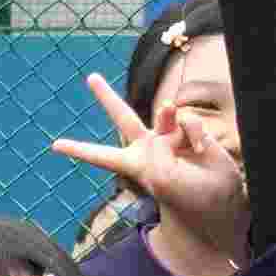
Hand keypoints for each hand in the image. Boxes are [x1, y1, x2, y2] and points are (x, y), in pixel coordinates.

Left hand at [56, 68, 243, 231]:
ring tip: (178, 136)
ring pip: (164, 113)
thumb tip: (167, 109)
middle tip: (91, 78)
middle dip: (106, 97)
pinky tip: (199, 148)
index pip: (102, 156)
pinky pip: (188, 120)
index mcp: (135, 163)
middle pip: (123, 116)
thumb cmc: (187, 196)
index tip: (55, 146)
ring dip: (168, 117)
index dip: (79, 150)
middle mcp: (149, 146)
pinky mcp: (190, 130)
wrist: (220, 196)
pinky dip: (194, 133)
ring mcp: (169, 136)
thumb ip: (160, 145)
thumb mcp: (164, 179)